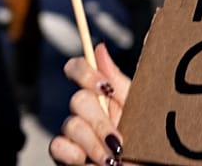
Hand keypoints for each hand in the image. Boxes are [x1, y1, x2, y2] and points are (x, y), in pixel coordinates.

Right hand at [49, 43, 131, 164]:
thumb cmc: (143, 143)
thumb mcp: (136, 109)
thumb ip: (117, 81)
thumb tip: (100, 47)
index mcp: (102, 96)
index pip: (77, 70)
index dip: (84, 72)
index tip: (105, 88)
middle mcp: (86, 112)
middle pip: (78, 99)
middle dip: (100, 122)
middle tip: (118, 141)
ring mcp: (74, 134)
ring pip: (70, 125)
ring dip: (94, 143)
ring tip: (112, 158)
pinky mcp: (65, 155)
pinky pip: (58, 146)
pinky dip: (76, 155)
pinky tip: (92, 163)